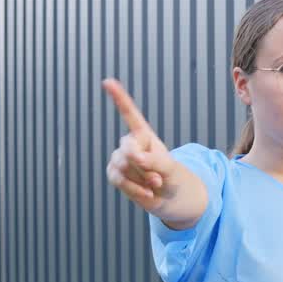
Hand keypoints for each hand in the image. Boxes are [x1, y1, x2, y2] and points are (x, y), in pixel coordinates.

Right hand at [101, 78, 179, 215]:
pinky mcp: (115, 174)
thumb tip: (133, 158)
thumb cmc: (174, 178)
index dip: (119, 98)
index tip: (107, 82)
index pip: (130, 115)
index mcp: (145, 136)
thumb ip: (154, 160)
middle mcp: (131, 144)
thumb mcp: (170, 168)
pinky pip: (117, 179)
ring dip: (141, 180)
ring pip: (122, 166)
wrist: (171, 199)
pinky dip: (134, 189)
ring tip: (153, 184)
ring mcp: (121, 159)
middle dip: (143, 167)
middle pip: (127, 150)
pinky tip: (146, 193)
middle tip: (158, 178)